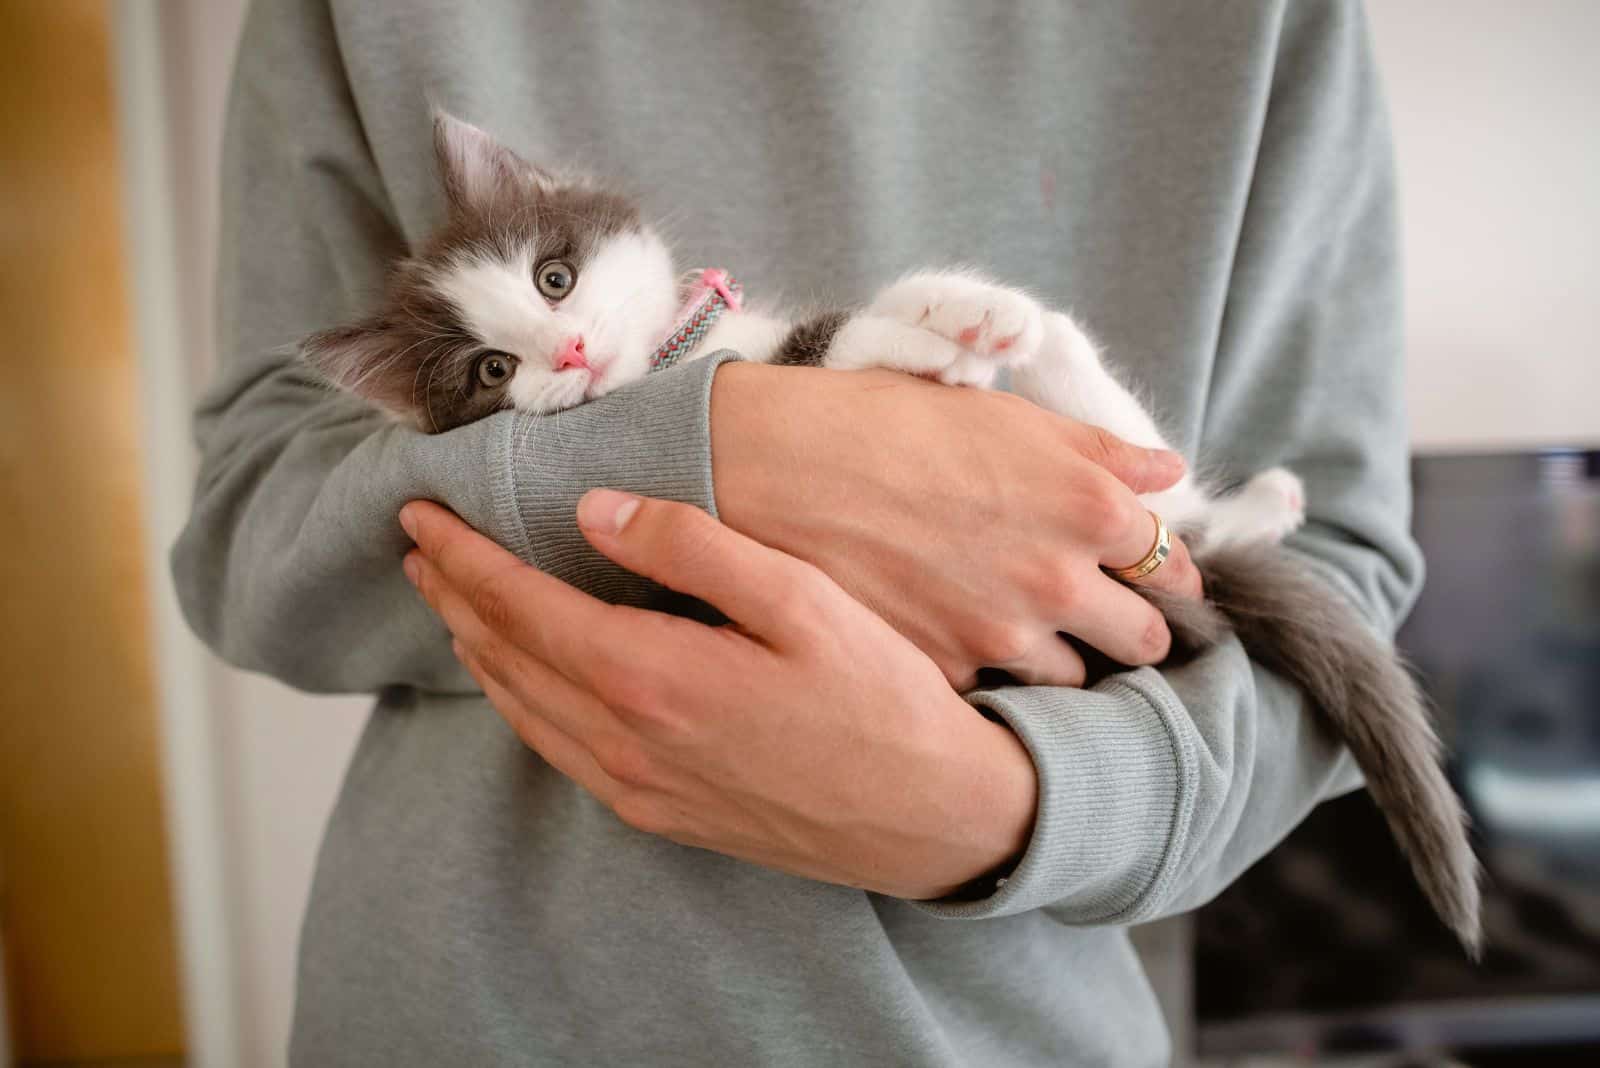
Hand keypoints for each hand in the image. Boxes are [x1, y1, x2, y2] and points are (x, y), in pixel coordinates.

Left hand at [399, 492, 1037, 899]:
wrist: (931, 817)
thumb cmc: (878, 699)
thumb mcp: (800, 599)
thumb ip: (690, 547)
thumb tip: (593, 510)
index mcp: (650, 679)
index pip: (520, 606)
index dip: (462, 556)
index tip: (419, 513)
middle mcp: (624, 744)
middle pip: (505, 658)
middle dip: (453, 596)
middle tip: (419, 548)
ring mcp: (637, 790)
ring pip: (523, 712)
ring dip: (479, 650)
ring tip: (453, 603)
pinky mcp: (659, 815)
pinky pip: (559, 752)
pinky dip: (521, 702)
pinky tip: (524, 679)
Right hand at [710, 362, 1202, 689]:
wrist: (777, 467)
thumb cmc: (886, 423)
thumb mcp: (1005, 415)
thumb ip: (1099, 450)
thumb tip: (1166, 472)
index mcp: (1088, 507)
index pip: (1171, 566)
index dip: (1165, 573)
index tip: (1150, 577)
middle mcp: (1059, 581)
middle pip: (1142, 641)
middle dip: (1131, 631)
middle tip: (1103, 621)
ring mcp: (1002, 635)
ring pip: (1073, 681)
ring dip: (1061, 662)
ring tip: (1024, 639)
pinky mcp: (945, 672)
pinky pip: (993, 692)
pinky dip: (988, 676)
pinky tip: (960, 648)